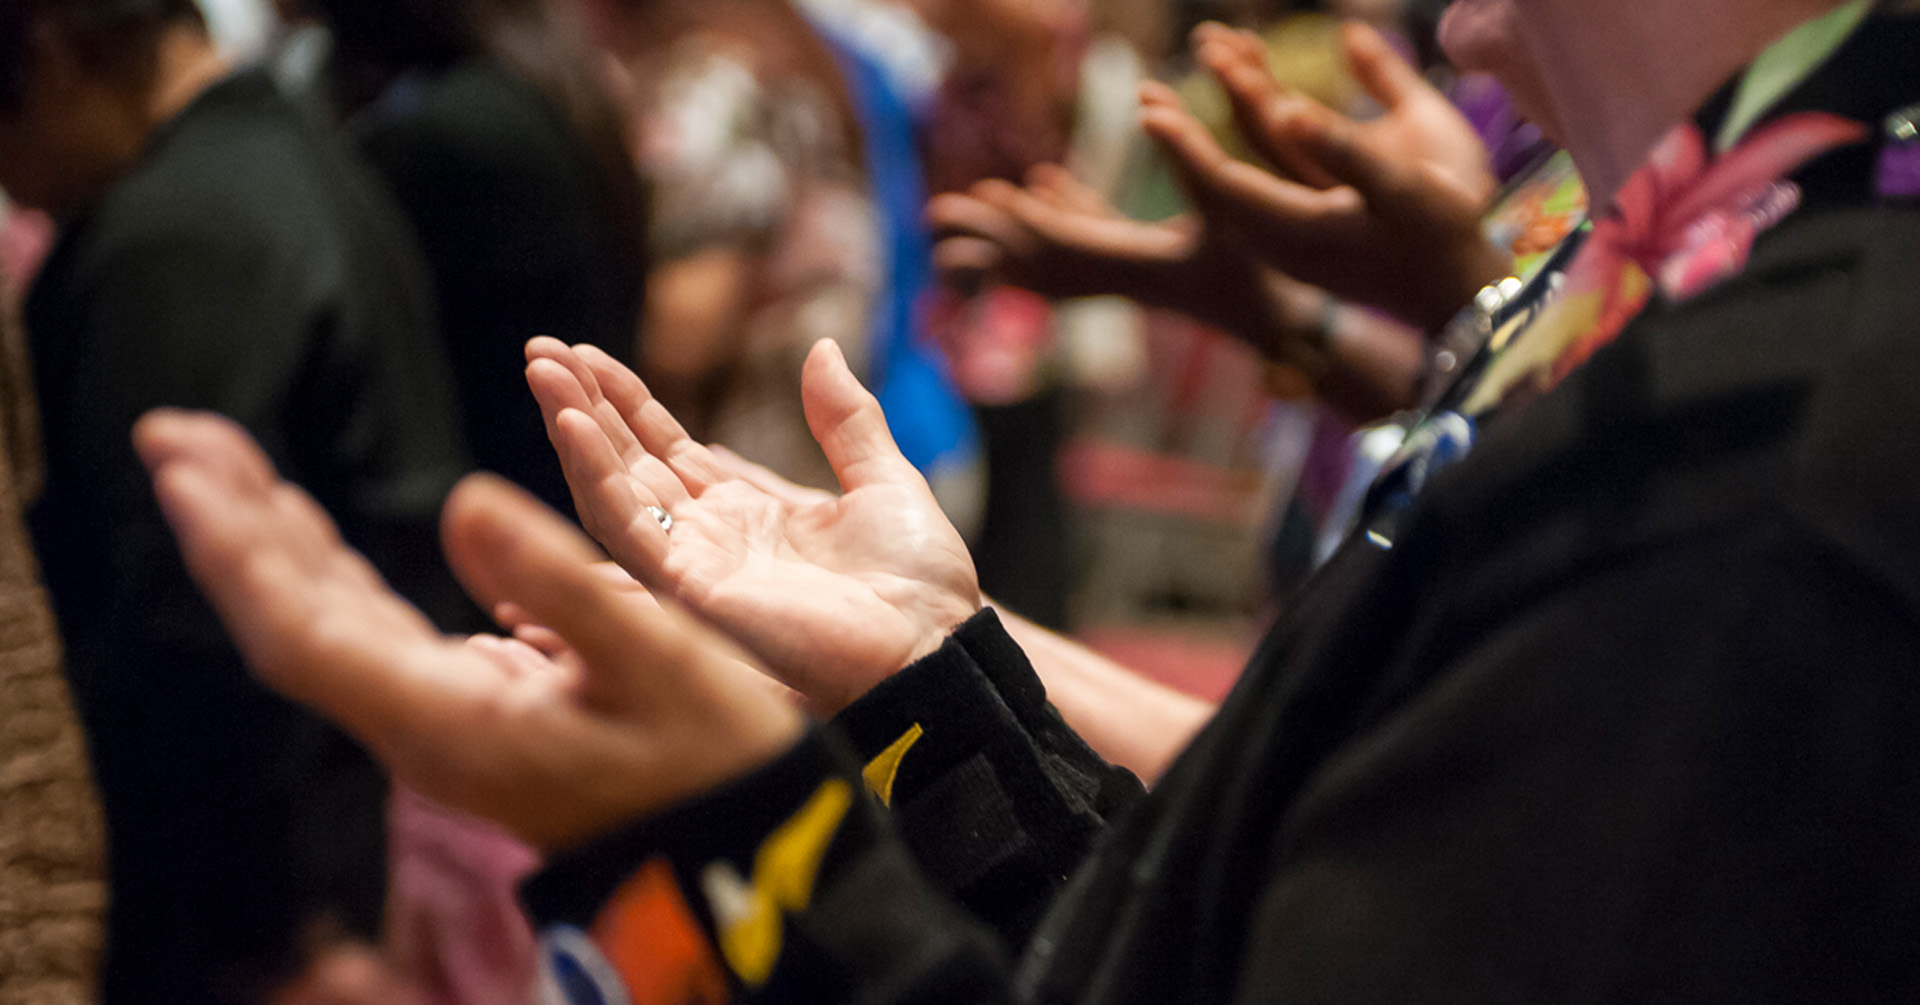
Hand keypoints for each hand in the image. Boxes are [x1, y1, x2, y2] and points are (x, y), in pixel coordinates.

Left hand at [135, 410, 803, 849]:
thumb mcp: (660, 663)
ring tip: (224, 461)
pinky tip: (312, 535)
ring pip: (324, 624)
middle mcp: (425, 727)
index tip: (184, 466)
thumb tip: (462, 497)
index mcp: (453, 720)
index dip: (235, 547)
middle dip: (229, 523)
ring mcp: (441, 724)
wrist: (736, 846)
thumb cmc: (715, 761)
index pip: (302, 629)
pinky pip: (367, 635)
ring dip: (270, 540)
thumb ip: (563, 583)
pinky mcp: (467, 713)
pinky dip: (328, 572)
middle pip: (292, 619)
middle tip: (173, 431)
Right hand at [524, 336, 981, 715]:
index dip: (625, 403)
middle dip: (584, 407)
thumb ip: (844, 419)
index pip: (665, 447)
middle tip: (541, 350)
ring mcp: (694, 565)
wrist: (933, 644)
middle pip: (627, 462)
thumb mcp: (882, 480)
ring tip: (543, 371)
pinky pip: (628, 529)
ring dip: (575, 431)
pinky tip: (573, 428)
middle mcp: (708, 539)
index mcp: (747, 513)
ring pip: (613, 490)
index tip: (587, 356)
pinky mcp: (690, 591)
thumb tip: (821, 347)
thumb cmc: (919, 584)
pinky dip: (596, 479)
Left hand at [928, 165, 1334, 361]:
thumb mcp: (1232, 204)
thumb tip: (1148, 102)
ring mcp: (1121, 273)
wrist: (1278, 325)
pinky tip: (1041, 179)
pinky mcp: (1137, 264)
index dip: (1023, 219)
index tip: (986, 198)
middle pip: (1032, 257)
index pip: (1064, 243)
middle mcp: (1114, 274)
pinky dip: (1060, 211)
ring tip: (964, 200)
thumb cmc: (1264, 269)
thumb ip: (1190, 153)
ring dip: (1005, 229)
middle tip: (933, 211)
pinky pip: (1086, 238)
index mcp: (1133, 264)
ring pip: (1046, 254)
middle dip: (985, 234)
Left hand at [1141, 21, 1510, 330]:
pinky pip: (1268, 167)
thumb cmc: (1440, 236)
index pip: (1222, 182)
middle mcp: (1280, 236)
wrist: (1460, 287)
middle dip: (1186, 127)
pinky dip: (1260, 121)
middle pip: (1221, 170)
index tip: (1148, 110)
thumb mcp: (1401, 189)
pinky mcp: (1304, 223)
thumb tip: (1288, 109)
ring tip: (1209, 60)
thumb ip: (1346, 150)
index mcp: (1296, 229)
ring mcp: (1289, 233)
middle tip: (1146, 89)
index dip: (1183, 145)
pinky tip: (1259, 84)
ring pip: (1245, 164)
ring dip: (1228, 111)